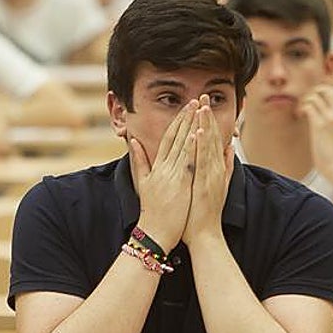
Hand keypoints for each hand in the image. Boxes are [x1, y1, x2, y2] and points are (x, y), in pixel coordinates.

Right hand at [128, 99, 198, 250]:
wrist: (154, 232)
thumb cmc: (152, 210)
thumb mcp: (142, 182)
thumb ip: (140, 161)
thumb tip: (134, 141)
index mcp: (157, 166)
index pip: (168, 138)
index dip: (178, 121)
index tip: (186, 107)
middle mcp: (164, 167)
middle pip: (176, 137)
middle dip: (186, 118)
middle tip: (195, 100)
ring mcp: (172, 175)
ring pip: (183, 146)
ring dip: (191, 126)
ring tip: (198, 110)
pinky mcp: (180, 185)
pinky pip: (187, 163)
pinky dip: (191, 148)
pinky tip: (196, 134)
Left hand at [185, 101, 234, 245]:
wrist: (205, 234)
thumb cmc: (205, 211)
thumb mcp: (218, 185)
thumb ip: (226, 166)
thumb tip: (229, 148)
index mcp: (214, 168)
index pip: (211, 139)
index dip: (207, 121)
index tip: (203, 103)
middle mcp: (215, 169)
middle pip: (211, 138)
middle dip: (207, 116)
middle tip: (203, 96)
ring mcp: (211, 176)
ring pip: (207, 146)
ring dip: (205, 126)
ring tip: (202, 107)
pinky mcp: (206, 184)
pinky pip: (202, 162)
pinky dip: (200, 147)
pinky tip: (198, 132)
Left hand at [298, 85, 332, 188]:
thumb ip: (330, 116)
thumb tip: (317, 106)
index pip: (331, 89)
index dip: (317, 91)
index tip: (310, 102)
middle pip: (323, 88)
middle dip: (310, 93)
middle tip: (304, 105)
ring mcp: (330, 118)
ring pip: (313, 96)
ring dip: (303, 102)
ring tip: (301, 113)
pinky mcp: (320, 125)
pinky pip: (308, 106)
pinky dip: (300, 109)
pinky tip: (299, 117)